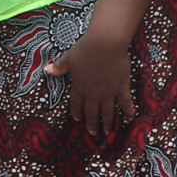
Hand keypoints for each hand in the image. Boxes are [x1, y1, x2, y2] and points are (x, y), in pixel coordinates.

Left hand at [64, 18, 134, 137]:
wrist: (105, 44)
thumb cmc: (85, 49)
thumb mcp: (69, 58)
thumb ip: (59, 67)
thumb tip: (46, 70)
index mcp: (79, 86)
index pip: (76, 103)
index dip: (77, 112)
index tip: (77, 119)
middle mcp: (93, 93)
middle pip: (92, 112)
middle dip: (92, 123)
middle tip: (93, 133)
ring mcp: (108, 92)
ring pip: (108, 112)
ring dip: (108, 123)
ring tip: (108, 132)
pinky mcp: (121, 87)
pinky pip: (125, 102)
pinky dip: (128, 111)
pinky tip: (130, 118)